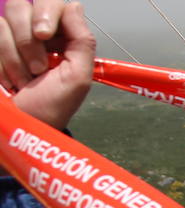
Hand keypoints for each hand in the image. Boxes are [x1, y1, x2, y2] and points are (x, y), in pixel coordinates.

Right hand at [0, 0, 93, 128]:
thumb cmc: (50, 107)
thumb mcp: (77, 78)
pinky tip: (10, 79)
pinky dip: (1, 63)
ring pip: (4, 22)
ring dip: (15, 57)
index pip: (54, 3)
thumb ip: (82, 41)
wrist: (22, 123)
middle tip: (37, 67)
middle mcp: (33, 32)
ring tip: (26, 79)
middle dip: (28, 39)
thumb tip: (73, 6)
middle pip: (23, 4)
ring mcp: (9, 37)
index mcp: (60, 37)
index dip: (46, 11)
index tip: (44, 34)